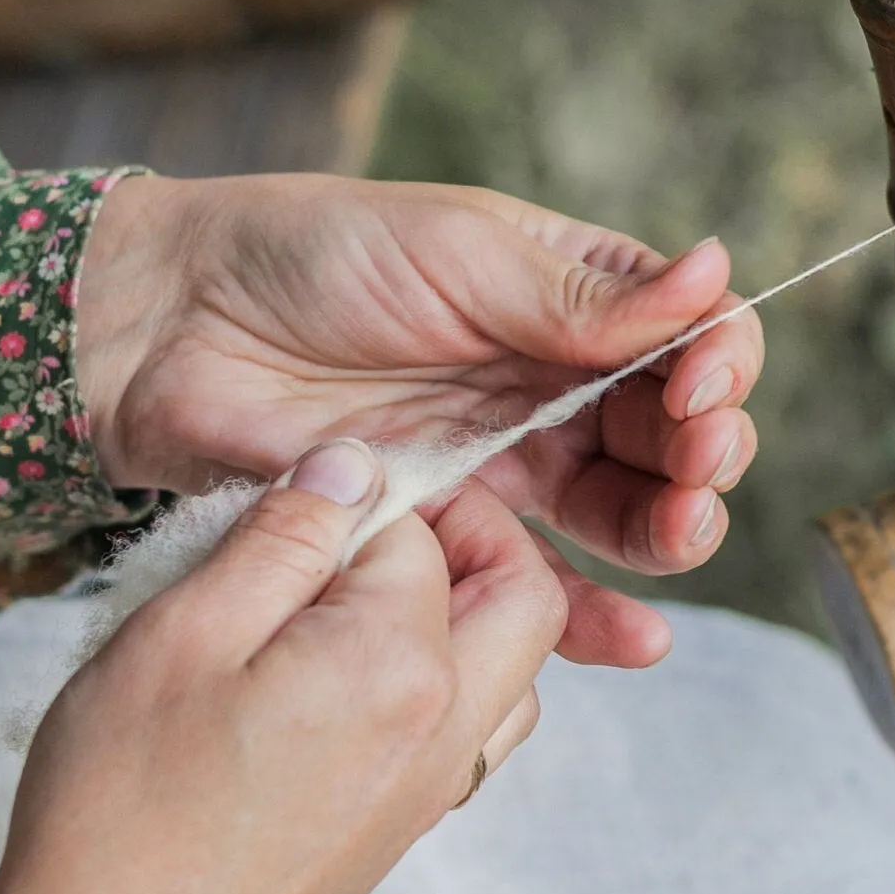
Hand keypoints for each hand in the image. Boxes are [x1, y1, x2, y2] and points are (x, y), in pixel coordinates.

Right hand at [0, 441, 560, 893]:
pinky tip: (339, 677)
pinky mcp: (397, 838)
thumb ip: (282, 539)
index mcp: (401, 664)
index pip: (427, 531)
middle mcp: (444, 731)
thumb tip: (354, 468)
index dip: (364, 490)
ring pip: (510, 672)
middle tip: (361, 522)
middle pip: (524, 598)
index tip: (295, 490)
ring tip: (349, 595)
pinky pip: (468, 736)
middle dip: (467, 537)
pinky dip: (438, 682)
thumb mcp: (181, 633)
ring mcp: (429, 794)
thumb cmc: (120, 808)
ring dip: (462, 613)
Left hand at [74, 175, 763, 666]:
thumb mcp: (457, 253)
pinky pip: (540, 586)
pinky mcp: (452, 530)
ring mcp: (507, 460)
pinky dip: (595, 618)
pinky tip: (638, 640)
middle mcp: (552, 381)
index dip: (716, 365)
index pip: (688, 335)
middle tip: (692, 462)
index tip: (697, 386)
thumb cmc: (309, 255)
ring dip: (672, 529)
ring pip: (624, 512)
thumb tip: (719, 273)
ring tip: (679, 532)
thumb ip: (581, 294)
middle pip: (672, 434)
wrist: (175, 329)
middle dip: (705, 452)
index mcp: (567, 296)